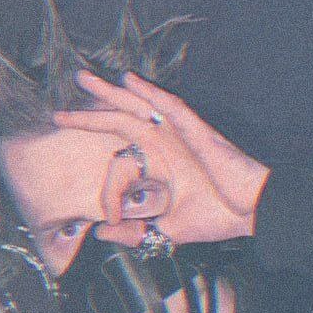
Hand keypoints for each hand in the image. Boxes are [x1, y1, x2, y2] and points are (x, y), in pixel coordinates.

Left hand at [52, 71, 269, 245]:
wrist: (251, 211)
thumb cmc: (216, 216)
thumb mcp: (166, 231)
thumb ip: (133, 233)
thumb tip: (101, 233)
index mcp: (156, 167)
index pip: (119, 164)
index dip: (109, 193)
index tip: (109, 218)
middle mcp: (163, 147)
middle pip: (120, 121)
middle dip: (90, 110)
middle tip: (60, 106)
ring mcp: (178, 136)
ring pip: (137, 107)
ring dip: (110, 92)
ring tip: (84, 79)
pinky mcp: (195, 132)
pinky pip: (169, 106)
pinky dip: (148, 93)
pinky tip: (129, 80)